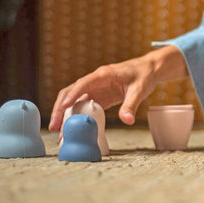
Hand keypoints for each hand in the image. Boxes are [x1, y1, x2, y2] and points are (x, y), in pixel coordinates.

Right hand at [49, 45, 187, 131]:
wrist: (149, 70)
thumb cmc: (144, 75)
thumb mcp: (139, 90)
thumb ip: (131, 105)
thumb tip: (127, 120)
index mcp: (104, 74)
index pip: (83, 83)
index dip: (72, 95)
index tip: (62, 107)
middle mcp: (96, 80)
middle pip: (71, 92)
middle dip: (60, 108)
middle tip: (54, 126)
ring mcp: (96, 88)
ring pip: (75, 100)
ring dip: (66, 115)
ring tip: (60, 133)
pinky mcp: (100, 96)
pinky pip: (85, 106)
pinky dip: (78, 117)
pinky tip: (74, 129)